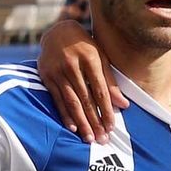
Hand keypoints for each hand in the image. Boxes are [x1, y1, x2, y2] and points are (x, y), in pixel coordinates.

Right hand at [37, 20, 124, 143]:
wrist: (58, 31)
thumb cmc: (86, 47)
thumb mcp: (101, 58)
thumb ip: (111, 81)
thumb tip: (124, 105)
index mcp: (90, 59)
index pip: (100, 91)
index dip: (106, 110)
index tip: (111, 126)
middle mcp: (73, 65)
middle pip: (86, 99)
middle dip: (95, 121)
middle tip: (102, 139)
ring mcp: (58, 71)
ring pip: (71, 102)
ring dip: (81, 122)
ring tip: (89, 138)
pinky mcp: (46, 76)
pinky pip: (57, 99)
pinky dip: (65, 115)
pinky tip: (72, 128)